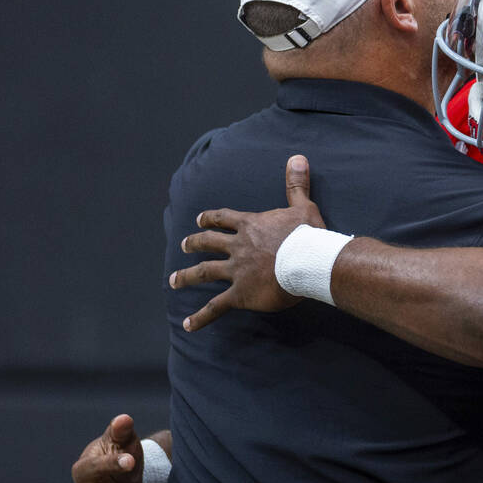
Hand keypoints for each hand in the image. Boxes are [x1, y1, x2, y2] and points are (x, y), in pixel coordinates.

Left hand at [169, 154, 324, 330]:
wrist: (309, 261)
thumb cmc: (308, 235)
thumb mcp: (302, 206)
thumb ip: (296, 184)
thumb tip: (297, 157)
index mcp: (251, 226)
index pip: (224, 219)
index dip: (211, 218)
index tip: (199, 219)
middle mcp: (238, 247)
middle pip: (209, 243)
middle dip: (195, 243)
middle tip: (185, 245)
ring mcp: (236, 271)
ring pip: (205, 272)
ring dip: (188, 276)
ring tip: (174, 280)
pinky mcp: (241, 294)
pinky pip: (217, 306)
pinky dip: (202, 316)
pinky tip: (188, 325)